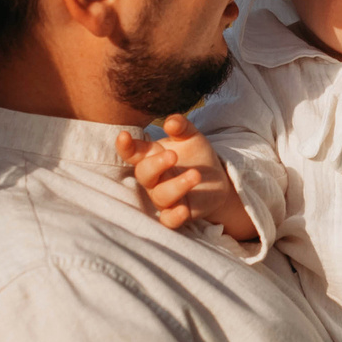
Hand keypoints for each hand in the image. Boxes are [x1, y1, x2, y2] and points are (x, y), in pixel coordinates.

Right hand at [114, 114, 256, 240]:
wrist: (218, 180)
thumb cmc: (197, 156)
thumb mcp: (191, 136)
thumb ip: (181, 126)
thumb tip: (171, 121)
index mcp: (151, 157)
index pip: (132, 152)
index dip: (125, 146)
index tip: (124, 136)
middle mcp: (154, 179)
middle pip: (144, 174)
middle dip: (156, 165)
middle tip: (173, 155)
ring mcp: (164, 197)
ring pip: (160, 196)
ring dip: (177, 186)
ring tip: (196, 175)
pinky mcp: (177, 213)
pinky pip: (168, 220)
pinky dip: (174, 216)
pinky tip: (184, 209)